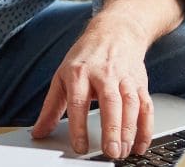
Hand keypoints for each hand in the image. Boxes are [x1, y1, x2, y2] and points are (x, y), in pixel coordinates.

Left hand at [31, 14, 154, 159]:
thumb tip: (38, 132)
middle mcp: (103, 74)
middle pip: (110, 103)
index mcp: (78, 73)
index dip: (79, 126)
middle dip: (112, 129)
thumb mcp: (62, 76)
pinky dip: (145, 127)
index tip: (80, 147)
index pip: (78, 102)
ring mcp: (124, 78)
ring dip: (129, 131)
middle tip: (111, 152)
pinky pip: (146, 107)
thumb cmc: (86, 57)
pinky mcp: (140, 83)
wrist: (115, 32)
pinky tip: (140, 145)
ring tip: (124, 151)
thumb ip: (51, 107)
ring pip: (130, 105)